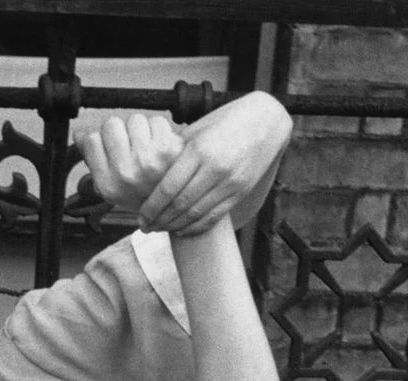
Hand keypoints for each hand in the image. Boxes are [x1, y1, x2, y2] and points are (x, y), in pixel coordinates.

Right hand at [74, 113, 185, 213]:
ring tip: (147, 149)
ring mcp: (147, 160)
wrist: (174, 206)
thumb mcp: (111, 186)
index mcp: (107, 184)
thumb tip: (79, 134)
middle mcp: (125, 173)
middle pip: (111, 124)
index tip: (111, 150)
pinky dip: (159, 130)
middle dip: (120, 131)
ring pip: (134, 120)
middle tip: (131, 148)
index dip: (101, 140)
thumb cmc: (140, 194)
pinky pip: (156, 121)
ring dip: (141, 129)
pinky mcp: (168, 149)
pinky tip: (161, 147)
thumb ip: (93, 159)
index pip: (91, 140)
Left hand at [138, 92, 292, 235]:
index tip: (141, 217)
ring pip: (196, 214)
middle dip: (160, 220)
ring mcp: (229, 182)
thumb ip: (177, 152)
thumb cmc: (226, 122)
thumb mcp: (198, 130)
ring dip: (175, 226)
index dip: (152, 206)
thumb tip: (152, 173)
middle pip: (180, 204)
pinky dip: (196, 227)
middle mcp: (215, 168)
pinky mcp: (240, 192)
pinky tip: (182, 230)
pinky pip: (214, 217)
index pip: (169, 186)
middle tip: (146, 228)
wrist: (266, 122)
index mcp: (199, 150)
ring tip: (161, 230)